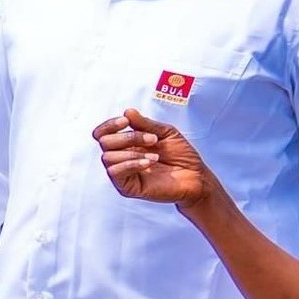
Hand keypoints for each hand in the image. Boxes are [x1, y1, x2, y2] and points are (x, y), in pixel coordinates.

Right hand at [94, 108, 210, 207]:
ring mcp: (123, 172)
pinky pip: (115, 173)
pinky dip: (131, 164)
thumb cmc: (181, 156)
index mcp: (126, 143)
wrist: (196, 177)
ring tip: (155, 155)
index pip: (103, 133)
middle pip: (104, 142)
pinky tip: (148, 163)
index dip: (109, 125)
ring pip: (107, 157)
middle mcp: (121, 156)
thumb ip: (145, 123)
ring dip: (132, 152)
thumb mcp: (166, 132)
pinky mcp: (126, 187)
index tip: (125, 121)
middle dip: (128, 137)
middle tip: (152, 139)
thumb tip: (127, 112)